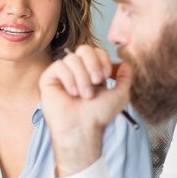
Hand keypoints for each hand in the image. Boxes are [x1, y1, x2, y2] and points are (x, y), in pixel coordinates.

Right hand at [39, 45, 133, 175]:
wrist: (83, 128)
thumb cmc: (98, 115)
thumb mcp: (120, 95)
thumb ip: (126, 77)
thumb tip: (127, 63)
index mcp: (91, 72)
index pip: (96, 51)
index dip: (103, 59)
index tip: (106, 76)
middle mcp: (76, 71)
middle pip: (84, 49)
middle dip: (93, 64)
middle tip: (96, 82)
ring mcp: (62, 74)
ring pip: (72, 59)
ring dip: (82, 77)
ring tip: (84, 95)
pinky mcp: (49, 79)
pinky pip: (59, 66)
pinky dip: (69, 79)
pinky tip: (72, 93)